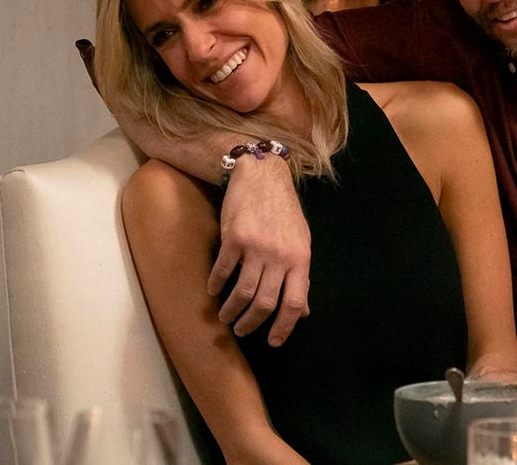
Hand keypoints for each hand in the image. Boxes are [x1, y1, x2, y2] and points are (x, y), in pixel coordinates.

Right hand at [207, 155, 311, 346]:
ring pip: (243, 291)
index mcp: (300, 258)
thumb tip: (303, 311)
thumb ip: (301, 276)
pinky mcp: (234, 238)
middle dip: (252, 323)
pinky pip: (223, 271)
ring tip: (226, 317)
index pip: (295, 302)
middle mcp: (280, 255)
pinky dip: (217, 286)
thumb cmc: (284, 211)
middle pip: (266, 302)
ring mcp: (256, 247)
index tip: (273, 342)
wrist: (262, 175)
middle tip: (242, 331)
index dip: (285, 326)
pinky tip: (213, 291)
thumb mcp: (301, 242)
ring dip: (232, 310)